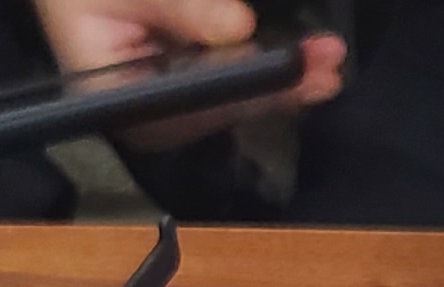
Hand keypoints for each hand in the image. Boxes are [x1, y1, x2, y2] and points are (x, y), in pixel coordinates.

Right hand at [31, 0, 347, 150]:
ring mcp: (168, 111)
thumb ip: (181, 8)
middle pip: (222, 108)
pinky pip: (233, 90)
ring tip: (329, 59)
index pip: (190, 100)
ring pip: (236, 102)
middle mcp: (146, 119)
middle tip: (329, 62)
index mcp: (114, 102)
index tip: (289, 66)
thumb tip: (239, 27)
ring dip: (287, 81)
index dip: (244, 83)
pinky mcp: (185, 94)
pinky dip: (271, 74)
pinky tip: (307, 65)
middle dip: (279, 85)